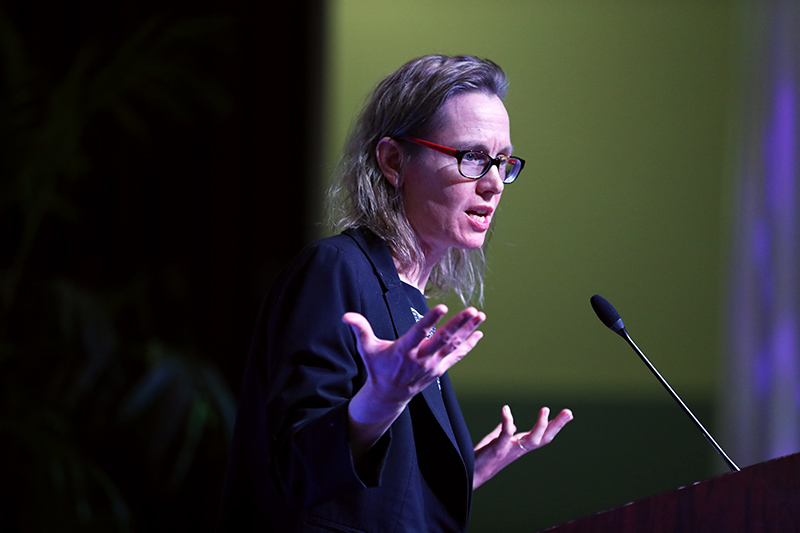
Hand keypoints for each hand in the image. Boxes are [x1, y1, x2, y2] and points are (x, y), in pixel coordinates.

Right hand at [344, 304, 485, 457]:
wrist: (389, 395)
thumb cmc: (378, 368)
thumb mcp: (366, 349)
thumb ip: (360, 329)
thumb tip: (346, 316)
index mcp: (404, 350)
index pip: (419, 332)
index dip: (431, 320)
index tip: (442, 307)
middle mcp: (421, 358)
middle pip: (443, 339)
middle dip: (459, 324)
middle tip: (472, 310)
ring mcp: (433, 365)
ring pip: (454, 346)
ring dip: (468, 331)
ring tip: (480, 315)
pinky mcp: (440, 369)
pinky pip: (457, 356)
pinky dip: (469, 345)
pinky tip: (479, 333)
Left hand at [473, 405, 572, 488]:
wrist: (471, 474)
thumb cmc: (484, 458)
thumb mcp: (497, 442)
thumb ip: (504, 433)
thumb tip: (512, 425)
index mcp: (521, 445)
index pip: (543, 435)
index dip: (555, 425)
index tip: (568, 414)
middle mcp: (519, 448)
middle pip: (544, 438)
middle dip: (557, 425)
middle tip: (569, 412)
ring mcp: (510, 450)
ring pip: (533, 440)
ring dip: (541, 425)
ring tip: (545, 409)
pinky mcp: (497, 449)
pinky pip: (505, 435)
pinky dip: (507, 422)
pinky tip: (506, 409)